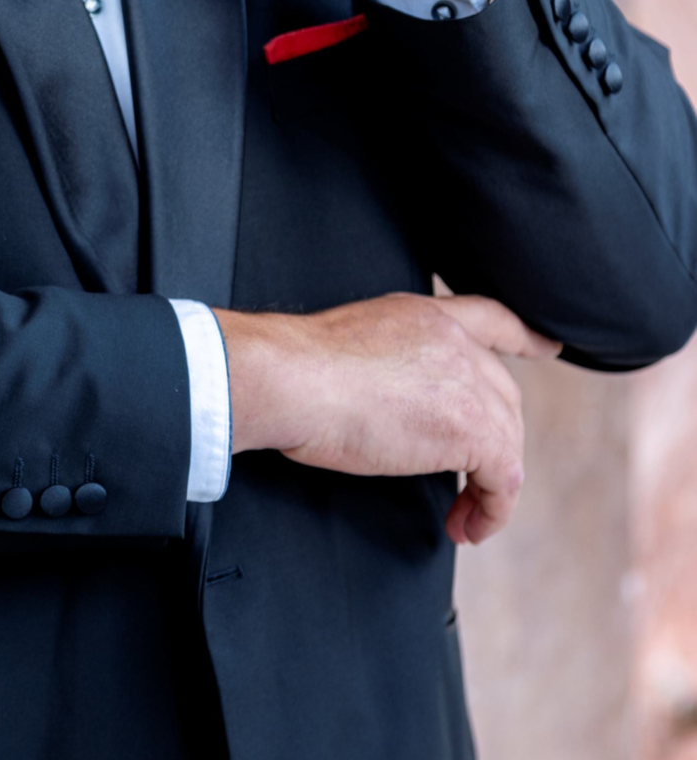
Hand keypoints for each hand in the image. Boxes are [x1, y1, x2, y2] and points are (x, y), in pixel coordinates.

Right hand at [214, 293, 561, 544]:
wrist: (296, 378)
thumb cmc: (298, 370)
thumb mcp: (353, 343)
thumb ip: (388, 360)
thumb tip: (386, 400)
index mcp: (425, 315)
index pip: (491, 317)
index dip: (523, 336)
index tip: (547, 346)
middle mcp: (455, 342)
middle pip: (504, 396)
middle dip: (495, 442)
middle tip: (467, 482)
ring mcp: (467, 382)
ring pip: (508, 442)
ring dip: (492, 486)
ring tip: (464, 518)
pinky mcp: (470, 429)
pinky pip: (503, 480)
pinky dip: (492, 511)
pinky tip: (466, 526)